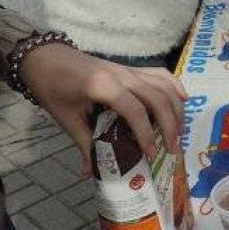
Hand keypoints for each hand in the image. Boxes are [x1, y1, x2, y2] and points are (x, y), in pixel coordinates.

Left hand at [20, 43, 186, 175]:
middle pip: (158, 98)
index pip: (135, 110)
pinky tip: (183, 100)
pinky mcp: (132, 69)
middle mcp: (122, 75)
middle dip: (170, 125)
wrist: (45, 57)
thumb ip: (84, 143)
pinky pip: (161, 75)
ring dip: (176, 110)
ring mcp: (130, 70)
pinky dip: (175, 86)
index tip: (151, 154)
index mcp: (103, 86)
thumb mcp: (66, 118)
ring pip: (164, 86)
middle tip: (172, 149)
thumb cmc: (52, 87)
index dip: (146, 134)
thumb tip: (91, 172)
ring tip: (178, 132)